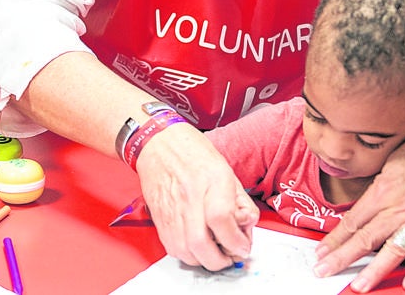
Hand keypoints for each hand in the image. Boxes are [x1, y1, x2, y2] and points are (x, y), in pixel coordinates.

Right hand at [136, 123, 257, 270]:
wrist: (158, 143)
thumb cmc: (192, 152)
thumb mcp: (227, 171)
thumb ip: (241, 201)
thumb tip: (247, 226)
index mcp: (211, 179)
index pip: (222, 220)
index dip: (236, 241)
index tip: (243, 247)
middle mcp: (188, 196)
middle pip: (201, 243)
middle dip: (220, 260)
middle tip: (231, 257)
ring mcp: (170, 208)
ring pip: (185, 252)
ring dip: (204, 260)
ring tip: (215, 253)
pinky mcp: (159, 218)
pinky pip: (172, 248)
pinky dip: (188, 255)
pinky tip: (197, 247)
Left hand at [314, 103, 404, 291]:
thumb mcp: (394, 159)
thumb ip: (382, 186)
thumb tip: (371, 204)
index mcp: (384, 188)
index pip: (352, 221)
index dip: (335, 239)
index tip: (321, 250)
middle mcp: (401, 206)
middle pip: (365, 239)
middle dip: (341, 257)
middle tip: (322, 270)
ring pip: (392, 250)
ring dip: (372, 270)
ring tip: (356, 285)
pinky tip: (404, 278)